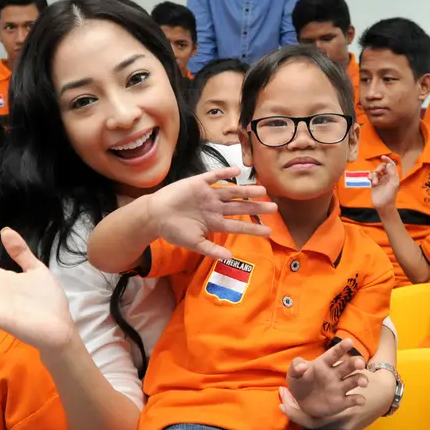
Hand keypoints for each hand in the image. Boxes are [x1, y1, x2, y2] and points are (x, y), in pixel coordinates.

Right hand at [143, 167, 277, 260]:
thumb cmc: (173, 231)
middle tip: (275, 207)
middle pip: (240, 207)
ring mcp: (208, 195)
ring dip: (246, 190)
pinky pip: (214, 177)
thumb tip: (230, 258)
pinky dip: (225, 174)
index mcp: (214, 222)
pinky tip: (238, 171)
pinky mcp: (198, 183)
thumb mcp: (194, 244)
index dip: (253, 228)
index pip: (238, 226)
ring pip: (231, 191)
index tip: (269, 231)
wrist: (154, 215)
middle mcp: (215, 207)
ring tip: (262, 189)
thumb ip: (212, 250)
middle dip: (256, 207)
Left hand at [280, 338, 368, 422]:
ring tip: (363, 383)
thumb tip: (303, 366)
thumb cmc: (300, 382)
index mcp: (324, 364)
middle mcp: (335, 373)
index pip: (334, 354)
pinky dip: (358, 399)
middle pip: (349, 365)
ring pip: (355, 380)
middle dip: (356, 362)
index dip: (342, 347)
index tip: (349, 342)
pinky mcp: (342, 401)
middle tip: (360, 364)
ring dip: (361, 379)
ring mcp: (340, 387)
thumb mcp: (293, 374)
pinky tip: (360, 401)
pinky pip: (353, 399)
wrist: (300, 402)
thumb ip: (296, 367)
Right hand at [368, 156, 399, 212]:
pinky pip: (371, 176)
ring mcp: (380, 180)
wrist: (383, 206)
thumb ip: (392, 173)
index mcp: (393, 176)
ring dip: (374, 174)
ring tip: (374, 182)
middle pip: (383, 167)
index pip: (391, 165)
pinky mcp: (374, 184)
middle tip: (378, 171)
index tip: (382, 157)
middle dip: (379, 167)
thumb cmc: (390, 195)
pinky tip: (370, 180)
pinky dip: (370, 177)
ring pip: (376, 172)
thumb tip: (388, 164)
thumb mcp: (393, 184)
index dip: (387, 160)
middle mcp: (387, 177)